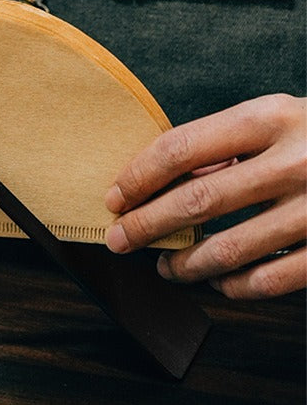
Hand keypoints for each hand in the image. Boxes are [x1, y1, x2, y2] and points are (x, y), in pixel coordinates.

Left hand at [104, 94, 305, 298]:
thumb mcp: (270, 119)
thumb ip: (220, 145)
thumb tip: (156, 181)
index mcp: (268, 118)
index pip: (181, 148)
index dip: (139, 177)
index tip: (115, 197)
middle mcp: (294, 161)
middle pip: (197, 200)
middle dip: (146, 224)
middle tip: (119, 239)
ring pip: (230, 248)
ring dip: (185, 263)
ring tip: (164, 265)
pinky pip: (273, 279)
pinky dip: (236, 286)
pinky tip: (218, 281)